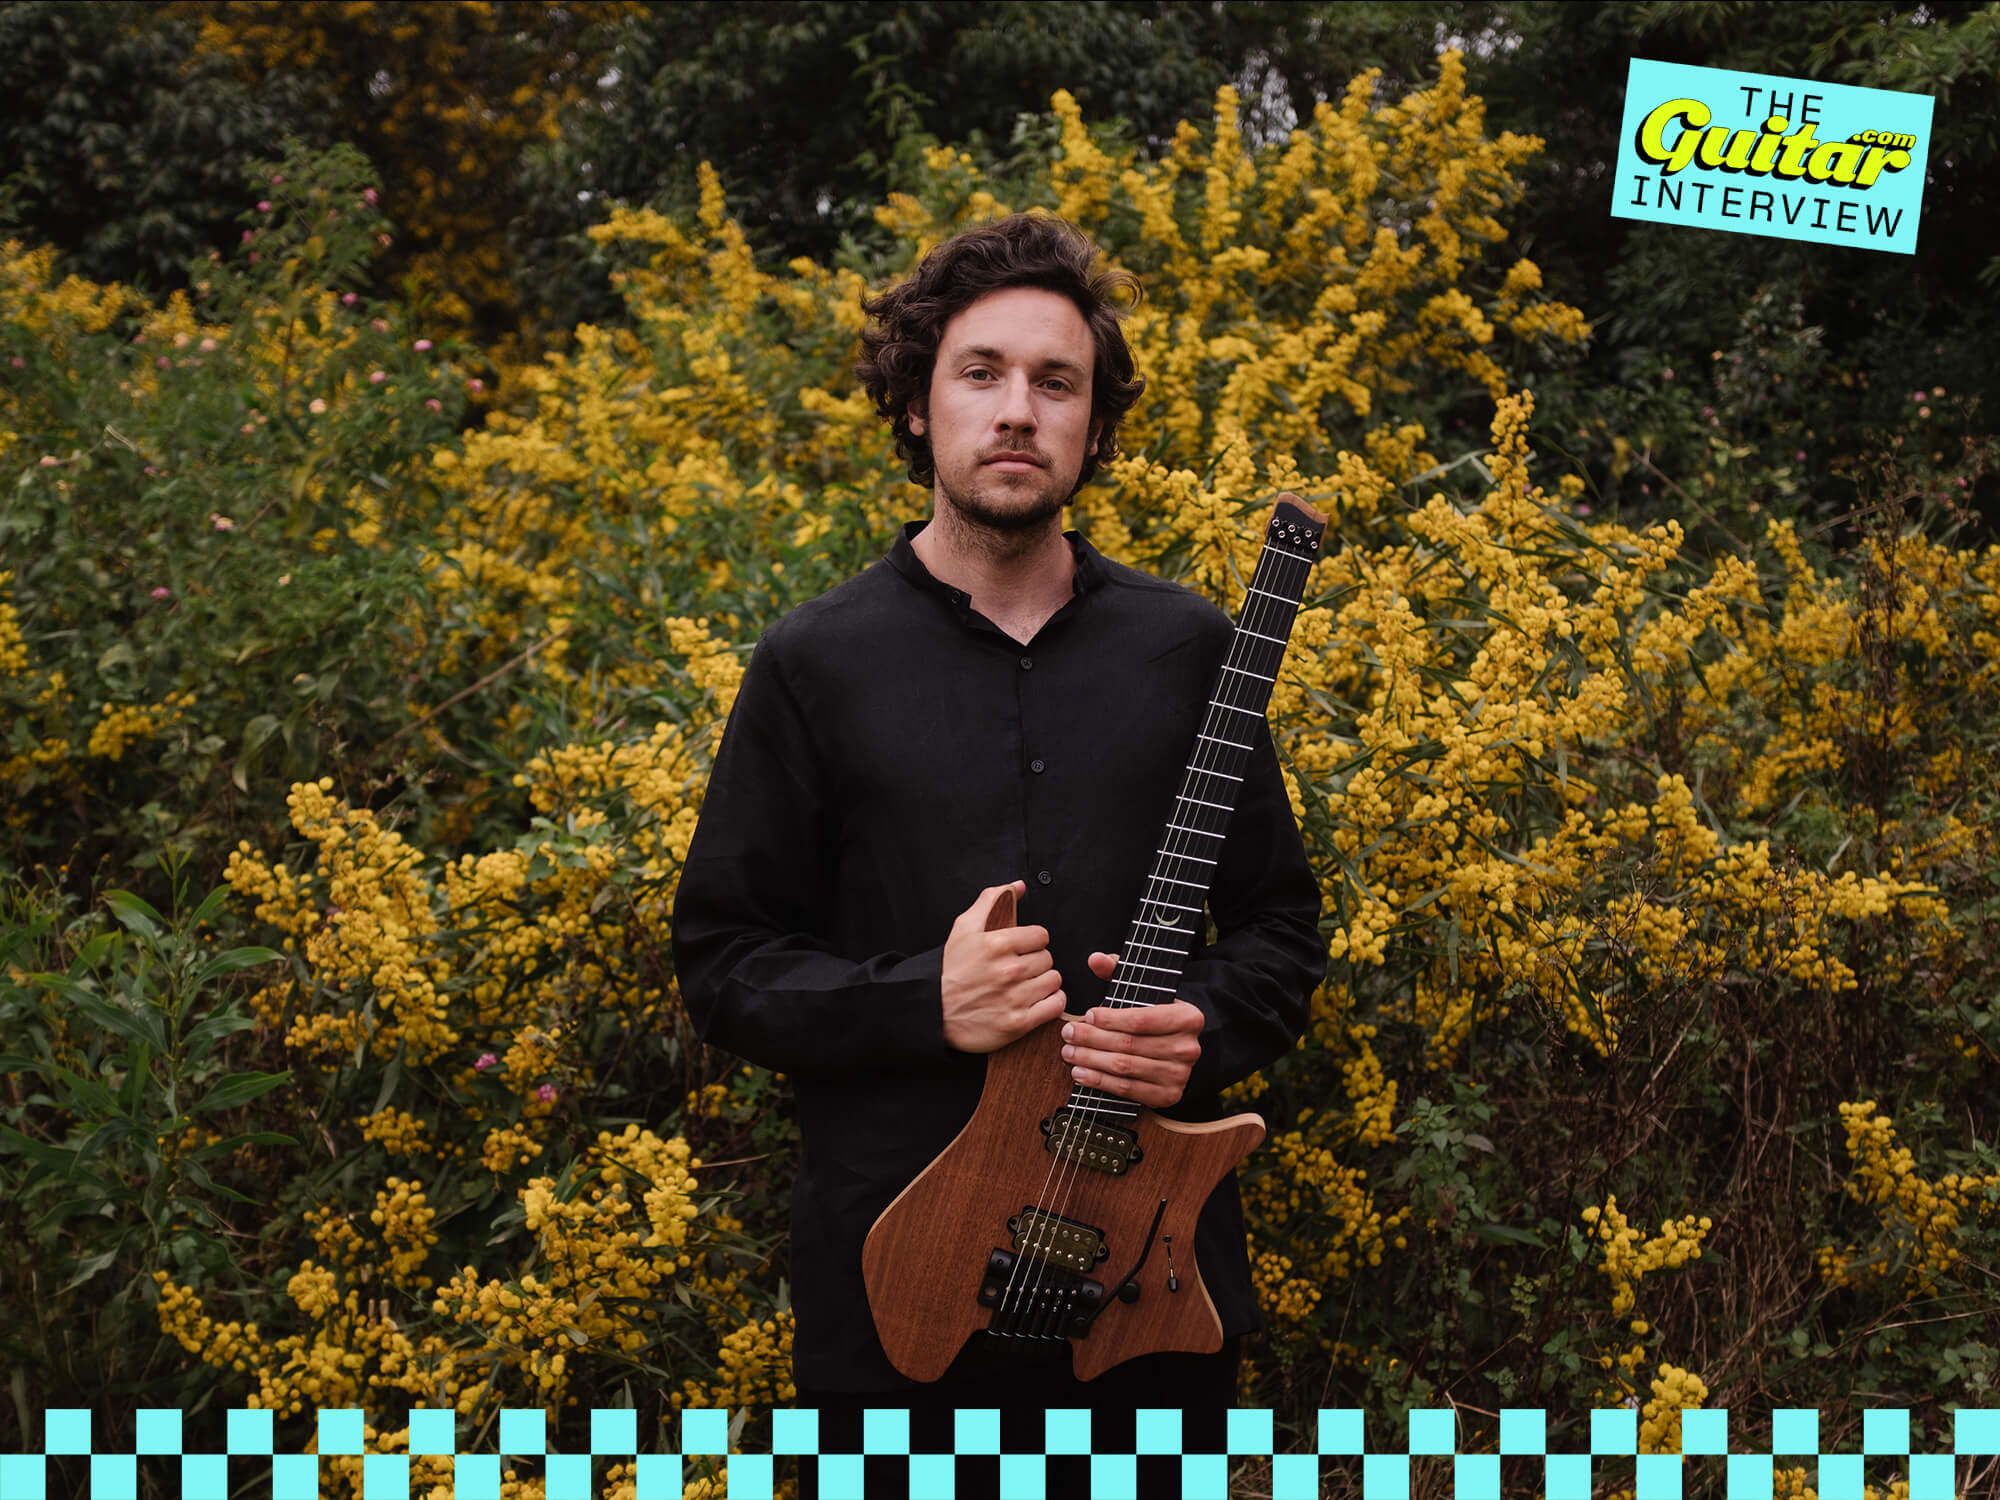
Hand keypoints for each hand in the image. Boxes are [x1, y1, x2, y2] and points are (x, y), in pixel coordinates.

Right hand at [941, 881, 1066, 1053]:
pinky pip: (1055, 1005)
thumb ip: (992, 900)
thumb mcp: (964, 928)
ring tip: (1027, 985)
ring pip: (1054, 980)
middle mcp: (1009, 971)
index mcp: (997, 944)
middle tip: (1020, 969)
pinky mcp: (1019, 1022)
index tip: (1022, 950)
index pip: (1041, 935)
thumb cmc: (951, 971)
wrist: (935, 1013)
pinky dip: (1050, 1002)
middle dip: (1036, 962)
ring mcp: (1015, 998)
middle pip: (1048, 958)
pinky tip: (1036, 1001)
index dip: (1032, 941)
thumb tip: (1019, 886)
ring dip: (1044, 982)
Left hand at [1060, 951, 1203, 1107]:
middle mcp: (1188, 1048)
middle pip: (1129, 1044)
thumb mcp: (1144, 992)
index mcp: (1188, 1017)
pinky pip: (1128, 1089)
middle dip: (1092, 1039)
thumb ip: (1119, 972)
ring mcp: (1179, 1075)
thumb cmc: (1156, 1018)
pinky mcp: (1168, 1096)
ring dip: (1091, 1060)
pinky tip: (1081, 1073)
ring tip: (1070, 1052)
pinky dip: (1100, 1082)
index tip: (1087, 1015)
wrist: (1179, 1051)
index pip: (1142, 1019)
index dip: (1110, 1019)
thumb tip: (1095, 959)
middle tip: (1069, 1033)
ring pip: (1125, 1067)